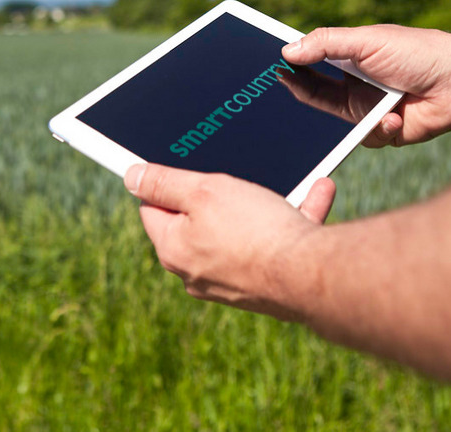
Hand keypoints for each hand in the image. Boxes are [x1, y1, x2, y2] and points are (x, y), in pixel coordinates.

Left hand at [124, 163, 334, 320]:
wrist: (311, 276)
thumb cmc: (254, 231)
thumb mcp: (203, 192)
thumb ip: (164, 183)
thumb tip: (132, 177)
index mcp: (173, 250)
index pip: (153, 209)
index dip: (165, 184)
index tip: (183, 167)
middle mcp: (197, 272)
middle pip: (198, 221)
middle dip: (220, 194)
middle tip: (235, 174)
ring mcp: (232, 281)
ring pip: (244, 230)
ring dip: (266, 202)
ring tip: (284, 179)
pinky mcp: (266, 284)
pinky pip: (277, 243)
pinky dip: (294, 216)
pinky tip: (318, 191)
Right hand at [282, 25, 450, 146]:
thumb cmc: (419, 53)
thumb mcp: (367, 41)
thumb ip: (326, 44)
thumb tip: (287, 51)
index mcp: (349, 61)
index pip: (309, 65)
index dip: (290, 66)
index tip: (270, 65)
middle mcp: (354, 86)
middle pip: (314, 94)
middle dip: (302, 91)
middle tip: (286, 83)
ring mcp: (367, 111)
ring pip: (337, 123)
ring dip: (356, 114)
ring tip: (383, 105)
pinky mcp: (384, 133)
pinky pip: (366, 139)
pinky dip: (381, 128)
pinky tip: (399, 116)